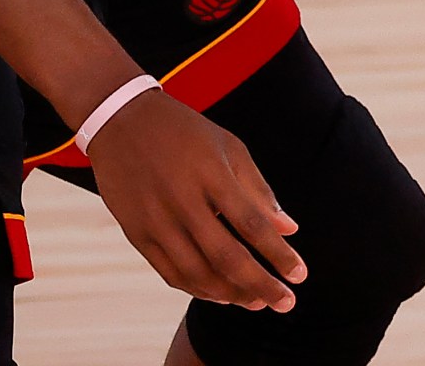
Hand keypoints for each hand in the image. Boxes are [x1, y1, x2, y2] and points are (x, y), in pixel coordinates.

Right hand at [86, 89, 305, 310]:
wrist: (122, 121)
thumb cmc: (187, 134)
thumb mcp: (229, 148)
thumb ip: (259, 190)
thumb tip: (290, 229)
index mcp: (212, 174)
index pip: (253, 224)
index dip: (279, 254)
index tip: (301, 275)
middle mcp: (182, 200)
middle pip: (226, 256)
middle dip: (260, 285)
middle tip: (286, 303)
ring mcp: (156, 219)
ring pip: (197, 272)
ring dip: (230, 294)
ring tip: (256, 302)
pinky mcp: (136, 233)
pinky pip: (170, 272)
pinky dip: (197, 288)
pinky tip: (220, 294)